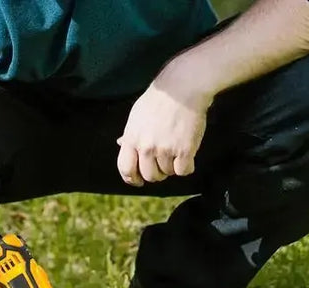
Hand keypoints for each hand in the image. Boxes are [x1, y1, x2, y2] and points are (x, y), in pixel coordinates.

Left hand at [117, 62, 212, 185]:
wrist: (184, 86)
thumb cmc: (160, 99)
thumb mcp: (137, 114)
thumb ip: (130, 133)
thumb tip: (120, 144)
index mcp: (132, 138)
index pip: (125, 168)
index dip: (131, 178)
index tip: (138, 180)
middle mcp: (146, 147)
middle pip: (149, 175)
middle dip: (157, 172)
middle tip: (164, 162)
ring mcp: (165, 149)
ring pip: (168, 172)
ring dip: (173, 165)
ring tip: (177, 147)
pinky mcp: (183, 150)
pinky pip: (183, 171)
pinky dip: (187, 166)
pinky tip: (188, 154)